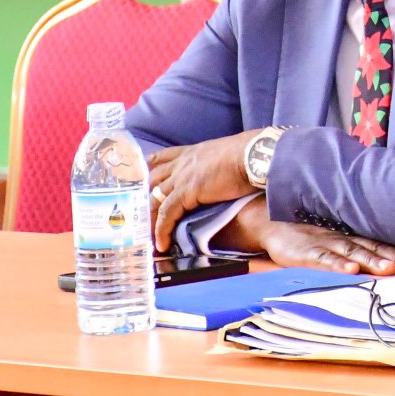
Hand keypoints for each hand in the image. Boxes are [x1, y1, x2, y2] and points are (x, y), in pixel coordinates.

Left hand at [148, 130, 260, 251]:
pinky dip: (162, 230)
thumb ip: (218, 164)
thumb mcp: (228, 153)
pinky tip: (162, 243)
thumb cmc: (250, 153)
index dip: (150, 168)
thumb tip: (226, 171)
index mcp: (193, 152)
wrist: (254, 155)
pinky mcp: (186, 193)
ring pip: (155, 199)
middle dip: (143, 198)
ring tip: (148, 236)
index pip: (163, 157)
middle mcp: (182, 163)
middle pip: (152, 180)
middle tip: (140, 216)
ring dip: (149, 219)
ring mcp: (182, 177)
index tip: (143, 179)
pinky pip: (166, 214)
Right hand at [219, 196, 394, 275]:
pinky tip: (350, 269)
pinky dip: (338, 263)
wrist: (271, 224)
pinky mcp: (306, 252)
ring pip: (352, 252)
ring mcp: (325, 244)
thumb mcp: (331, 243)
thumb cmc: (306, 237)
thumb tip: (381, 267)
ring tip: (388, 269)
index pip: (379, 245)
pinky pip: (324, 258)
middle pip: (372, 248)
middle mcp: (342, 239)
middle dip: (393, 258)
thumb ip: (352, 251)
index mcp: (350, 238)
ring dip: (371, 260)